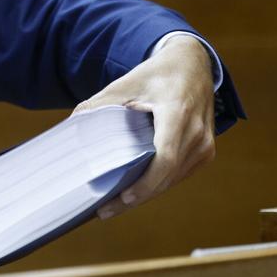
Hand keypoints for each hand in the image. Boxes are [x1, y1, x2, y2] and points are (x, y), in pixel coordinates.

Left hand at [71, 35, 215, 219]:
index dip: (144, 183)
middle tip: (104, 211)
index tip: (122, 197)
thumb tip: (70, 125)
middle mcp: (197, 133)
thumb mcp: (125, 84)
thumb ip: (98, 105)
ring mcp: (205, 145)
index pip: (164, 158)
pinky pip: (179, 175)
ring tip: (113, 206)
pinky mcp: (206, 152)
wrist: (192, 65)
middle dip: (136, 197)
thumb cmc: (156, 74)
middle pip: (166, 177)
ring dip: (145, 194)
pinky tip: (134, 191)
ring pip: (172, 180)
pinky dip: (157, 184)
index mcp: (178, 113)